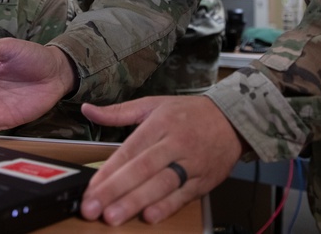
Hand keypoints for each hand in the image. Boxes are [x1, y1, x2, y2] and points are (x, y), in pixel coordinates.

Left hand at [79, 96, 244, 225]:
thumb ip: (118, 111)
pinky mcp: (204, 180)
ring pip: (161, 184)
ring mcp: (191, 163)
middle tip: (92, 208)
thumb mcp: (153, 104)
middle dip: (115, 190)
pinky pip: (184, 196)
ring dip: (136, 202)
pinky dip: (167, 207)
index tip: (90, 188)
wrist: (232, 119)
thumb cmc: (189, 113)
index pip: (130, 150)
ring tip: (113, 216)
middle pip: (142, 169)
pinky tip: (149, 217)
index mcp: (160, 123)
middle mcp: (175, 143)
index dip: (108, 171)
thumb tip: (88, 110)